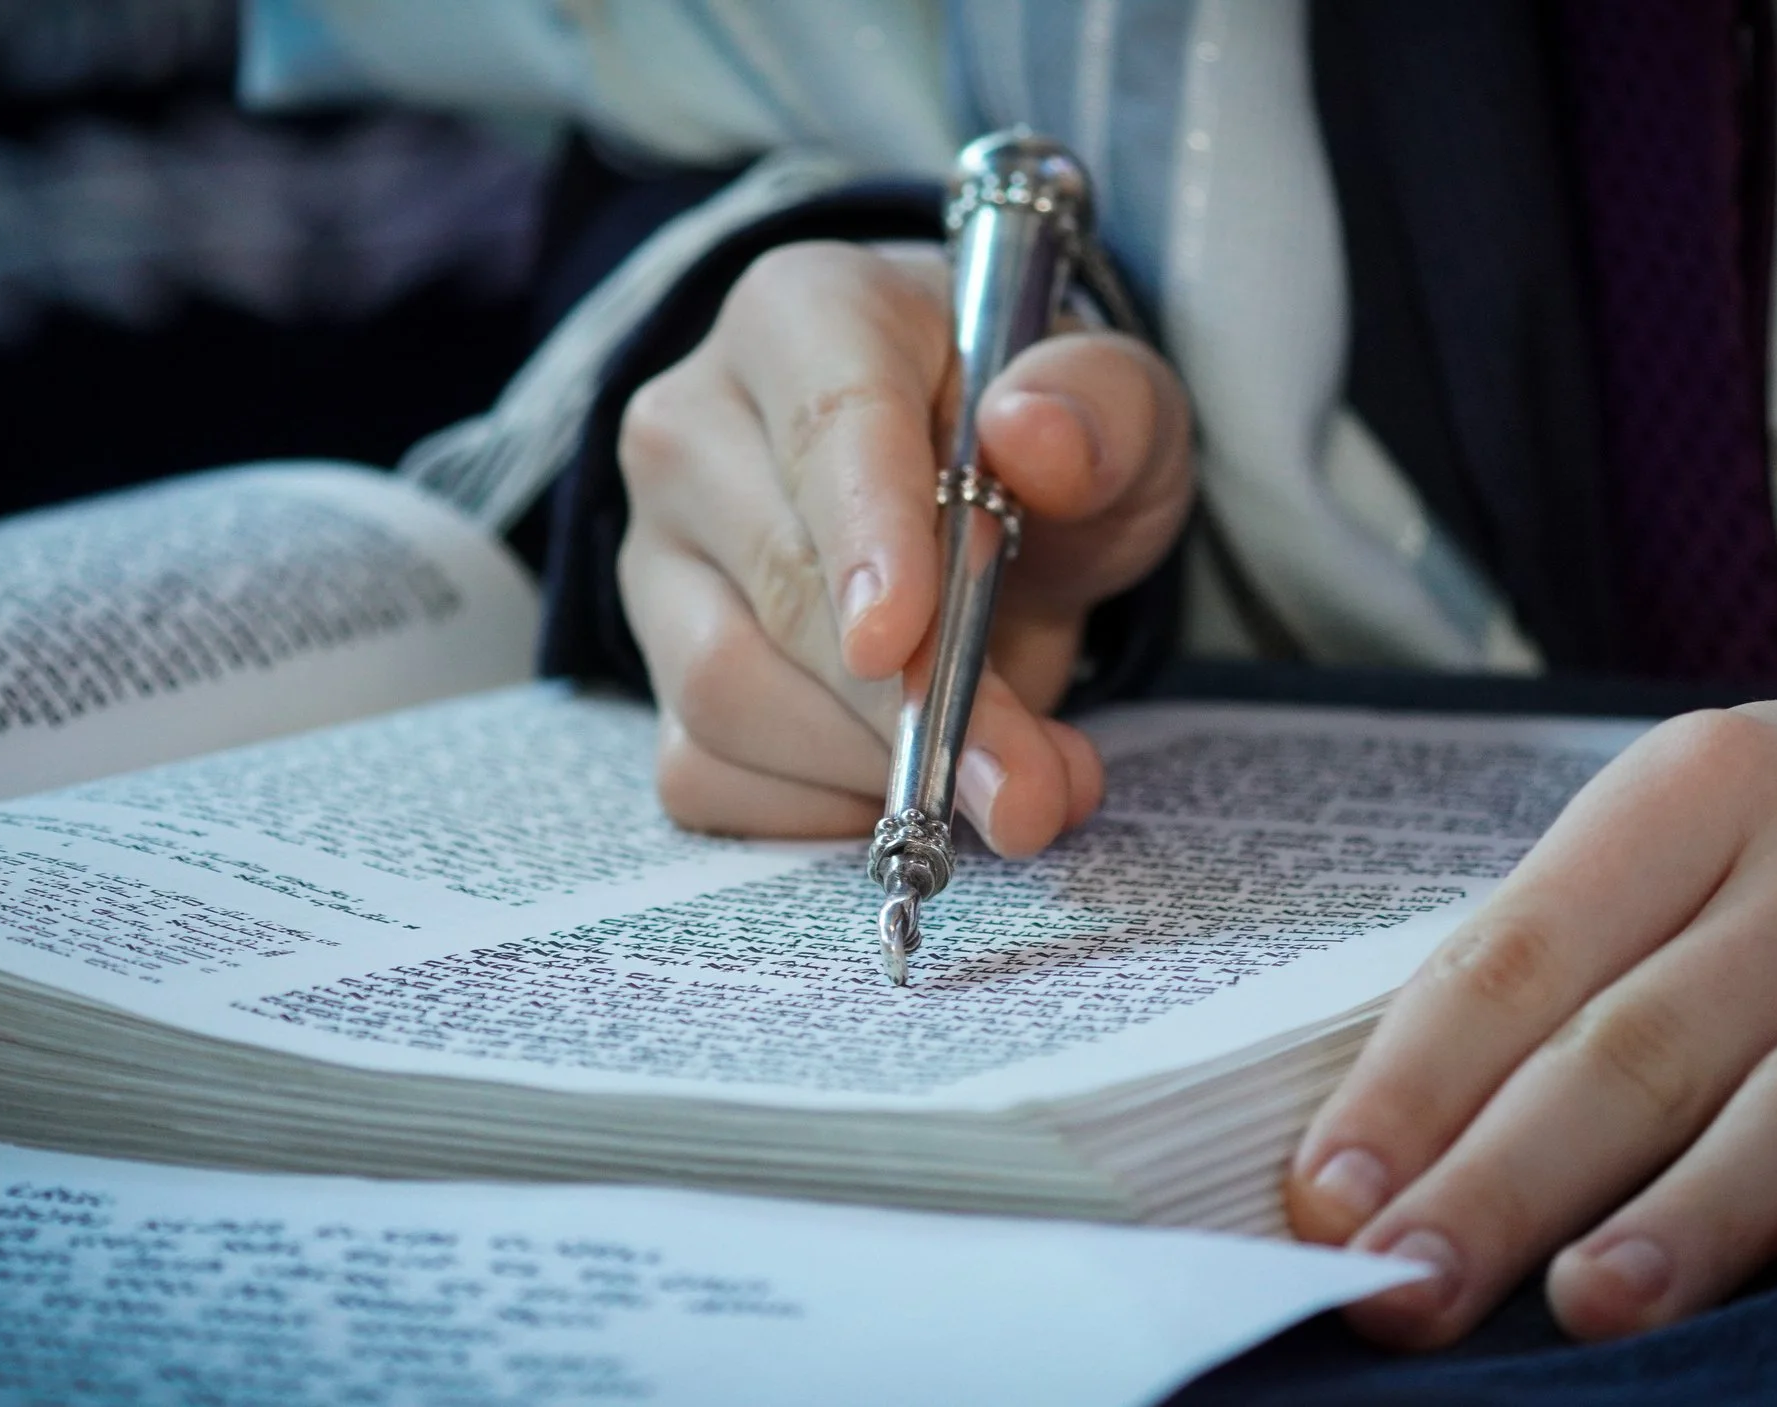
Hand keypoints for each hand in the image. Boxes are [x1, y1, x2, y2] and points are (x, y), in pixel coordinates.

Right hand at [616, 241, 1192, 853]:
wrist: (986, 487)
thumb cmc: (1037, 433)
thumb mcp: (1119, 403)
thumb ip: (1105, 408)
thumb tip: (1036, 437)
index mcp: (805, 314)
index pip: (827, 428)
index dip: (867, 540)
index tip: (901, 642)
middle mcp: (697, 427)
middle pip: (778, 587)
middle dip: (909, 706)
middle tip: (1029, 782)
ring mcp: (661, 555)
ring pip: (728, 694)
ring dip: (876, 769)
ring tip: (1010, 778)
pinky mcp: (657, 669)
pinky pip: (709, 774)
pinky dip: (822, 809)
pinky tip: (910, 783)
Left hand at [1284, 662, 1776, 1345]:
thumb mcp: (1702, 825)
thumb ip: (1569, 950)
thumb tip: (1404, 1123)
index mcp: (1698, 787)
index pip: (1522, 951)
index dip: (1416, 1083)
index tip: (1332, 1197)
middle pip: (1640, 1038)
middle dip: (1508, 1177)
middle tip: (1406, 1286)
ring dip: (1689, 1211)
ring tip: (1585, 1305)